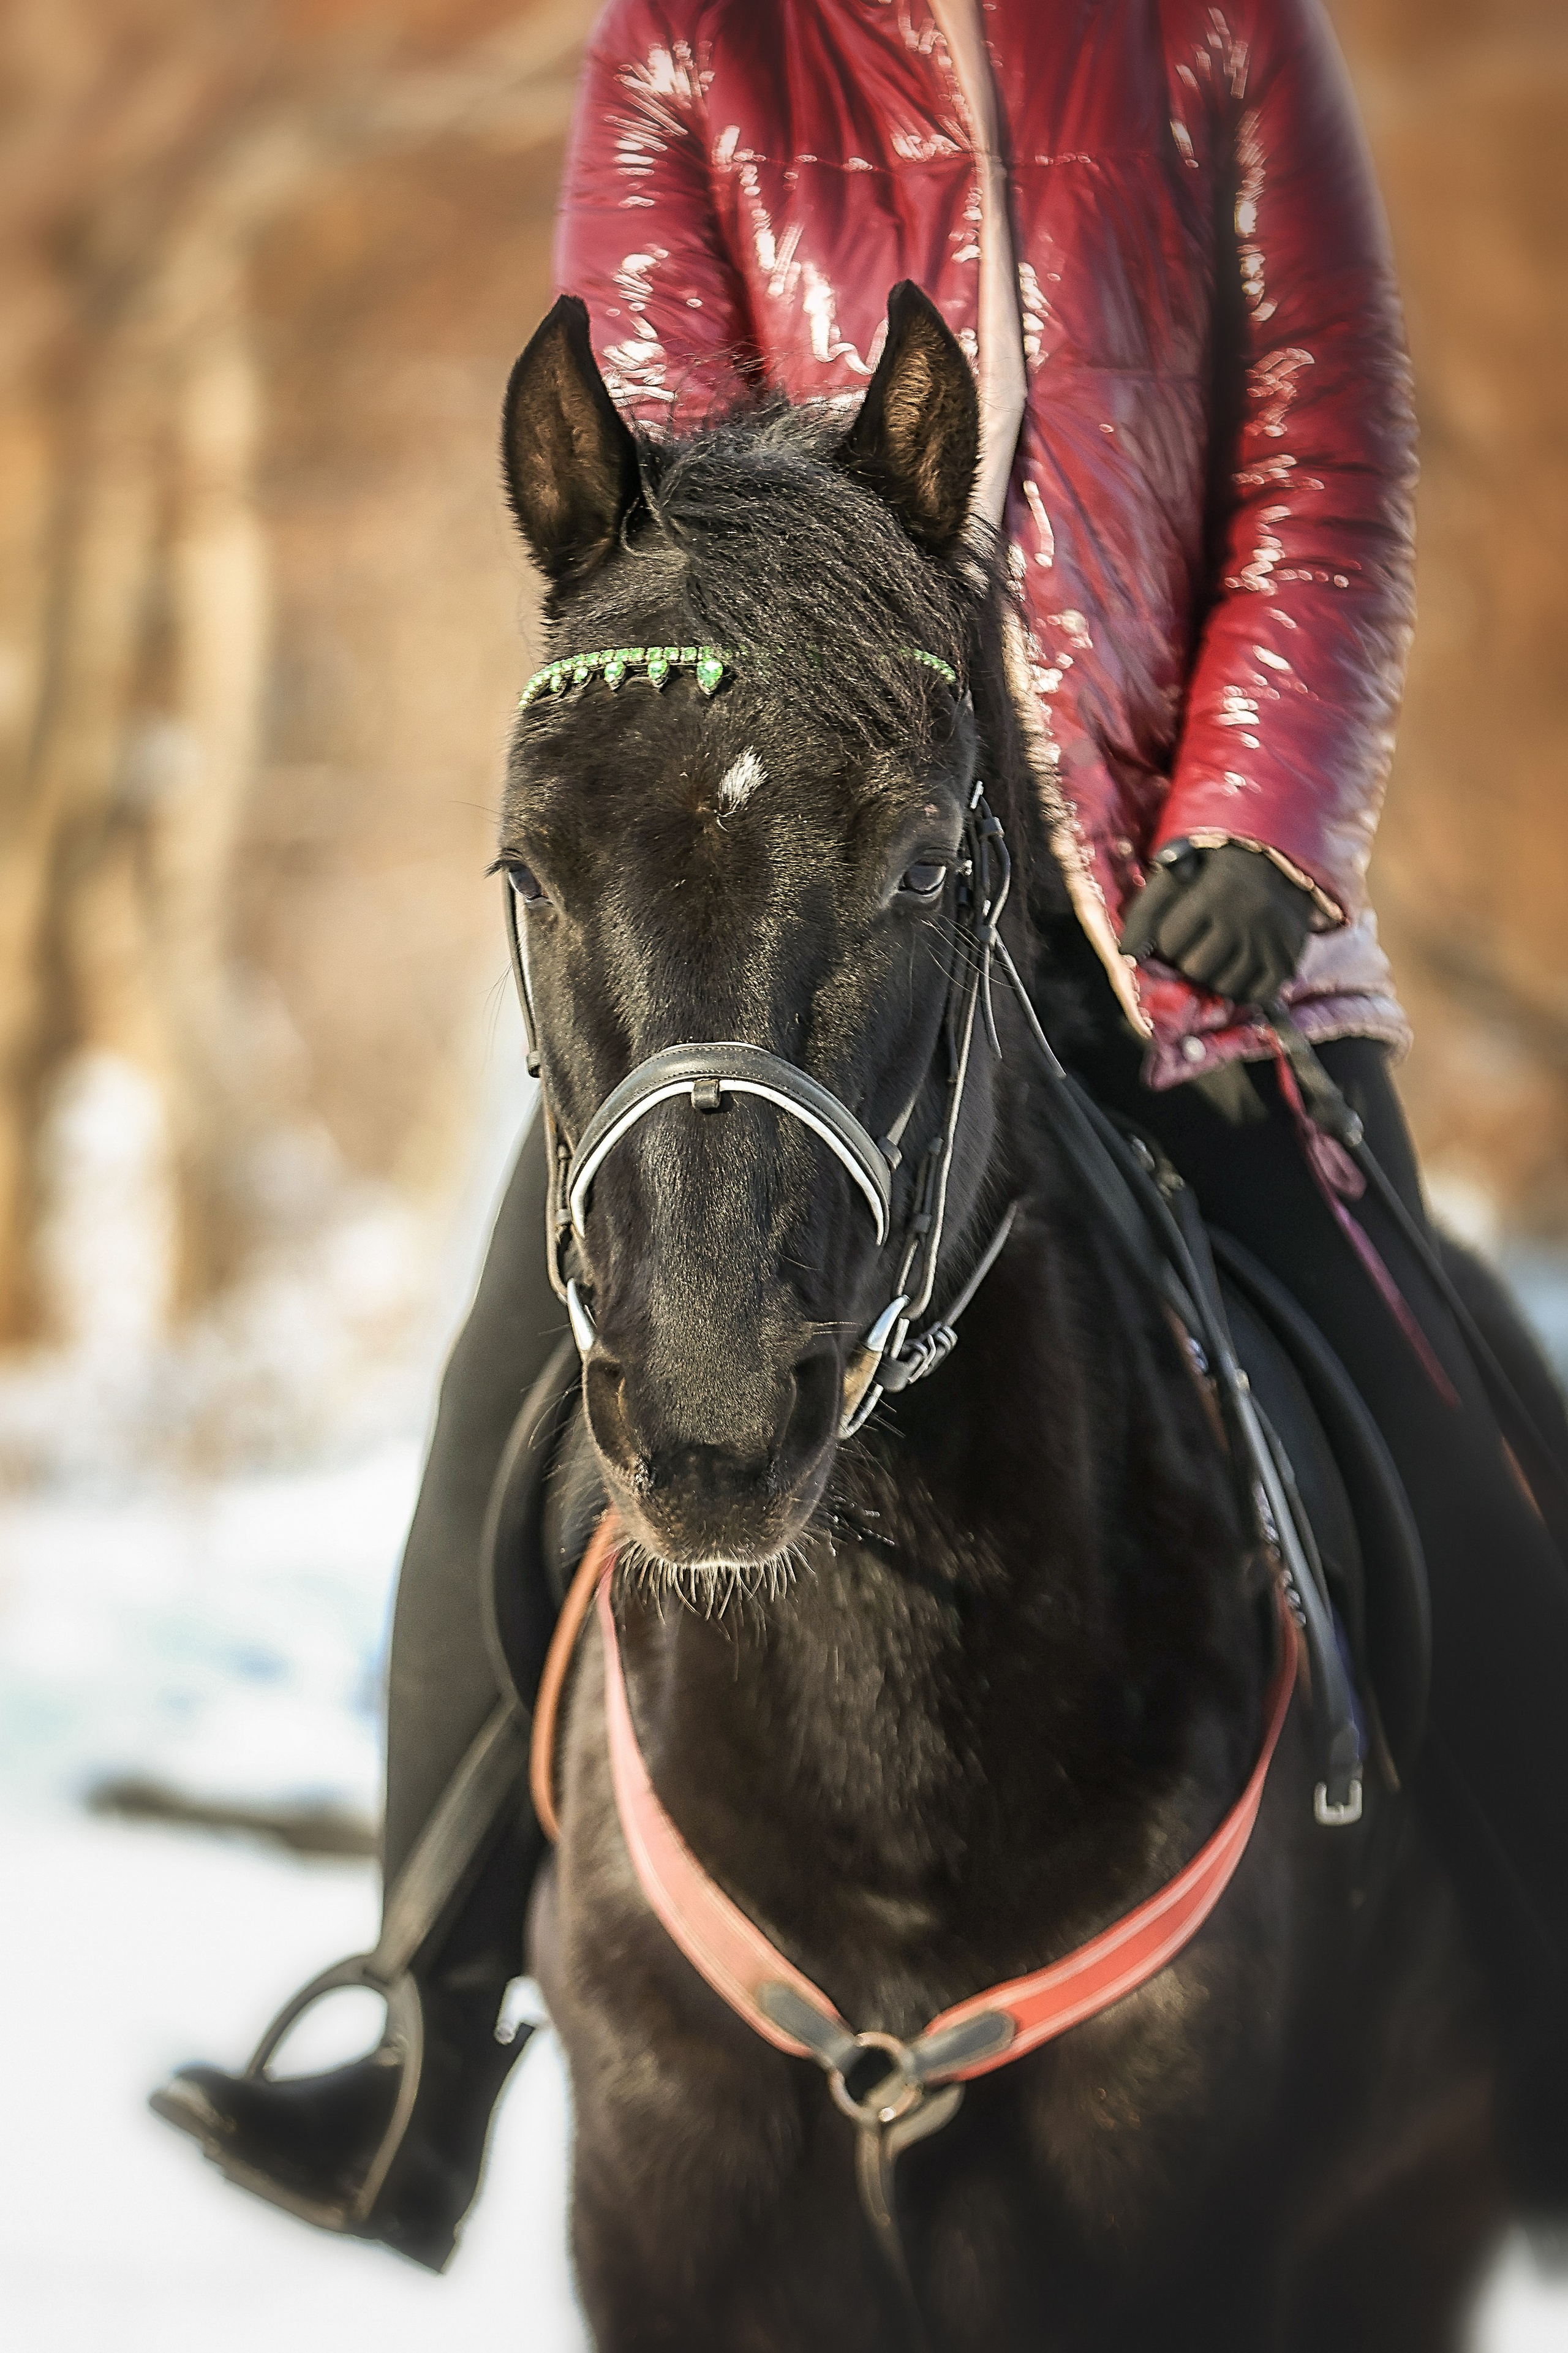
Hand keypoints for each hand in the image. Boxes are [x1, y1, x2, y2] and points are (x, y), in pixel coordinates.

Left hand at [1118, 841, 1314, 1006]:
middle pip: (1195, 968)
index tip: (1178, 927)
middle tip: (1199, 941)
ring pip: (1223, 986)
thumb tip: (1127, 954)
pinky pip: (1255, 996)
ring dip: (1213, 976)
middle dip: (1188, 959)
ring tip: (1219, 952)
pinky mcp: (1289, 959)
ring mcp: (1271, 940)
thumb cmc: (1213, 871)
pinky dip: (1242, 989)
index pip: (1169, 940)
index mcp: (1216, 890)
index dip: (1166, 938)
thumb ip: (1146, 909)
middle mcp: (1247, 915)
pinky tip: (1239, 967)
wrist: (1278, 865)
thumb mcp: (1178, 874)